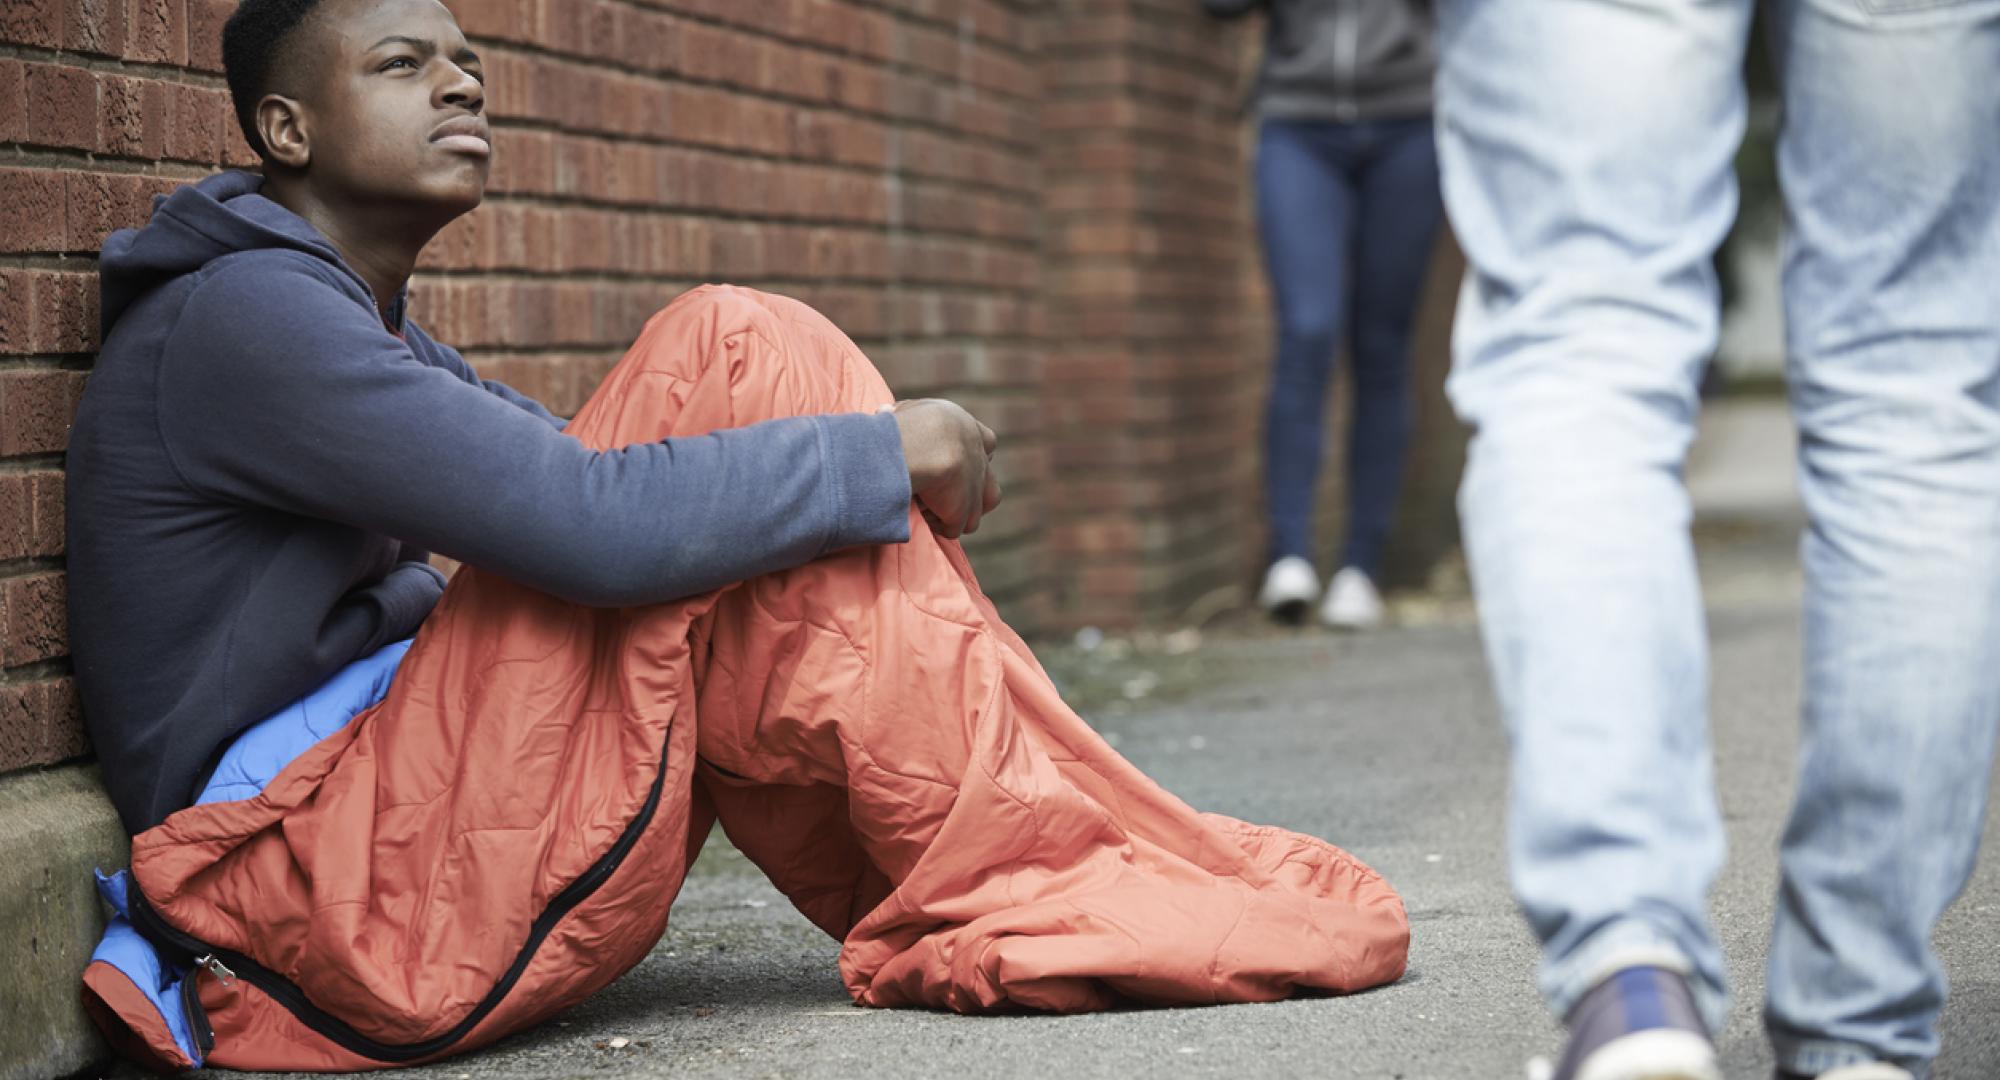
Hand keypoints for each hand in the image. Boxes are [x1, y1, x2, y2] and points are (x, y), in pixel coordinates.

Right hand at [884, 399, 1001, 537]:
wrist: (926, 446)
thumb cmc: (910, 423)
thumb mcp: (907, 411)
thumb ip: (903, 414)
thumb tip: (885, 413)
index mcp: (969, 431)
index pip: (987, 443)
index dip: (974, 454)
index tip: (956, 461)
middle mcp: (980, 462)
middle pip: (988, 487)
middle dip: (969, 494)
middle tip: (944, 495)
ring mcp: (975, 490)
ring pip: (975, 513)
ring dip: (955, 516)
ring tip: (931, 513)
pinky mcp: (962, 512)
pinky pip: (954, 527)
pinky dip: (940, 527)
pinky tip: (923, 520)